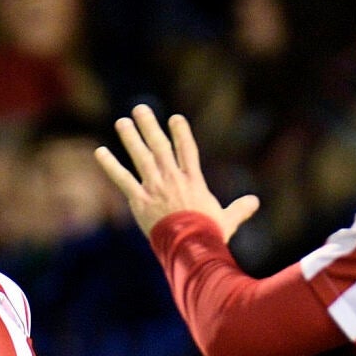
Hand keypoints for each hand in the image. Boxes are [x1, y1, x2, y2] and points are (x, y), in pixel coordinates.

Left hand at [95, 104, 259, 240]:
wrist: (191, 247)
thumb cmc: (210, 235)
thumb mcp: (228, 220)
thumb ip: (239, 209)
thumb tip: (255, 201)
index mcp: (194, 181)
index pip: (187, 150)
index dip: (181, 132)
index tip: (175, 118)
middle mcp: (173, 178)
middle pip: (160, 145)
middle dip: (149, 126)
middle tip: (140, 109)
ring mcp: (155, 187)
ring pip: (141, 156)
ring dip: (130, 137)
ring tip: (122, 121)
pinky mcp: (140, 200)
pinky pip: (122, 178)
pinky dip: (111, 165)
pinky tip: (100, 151)